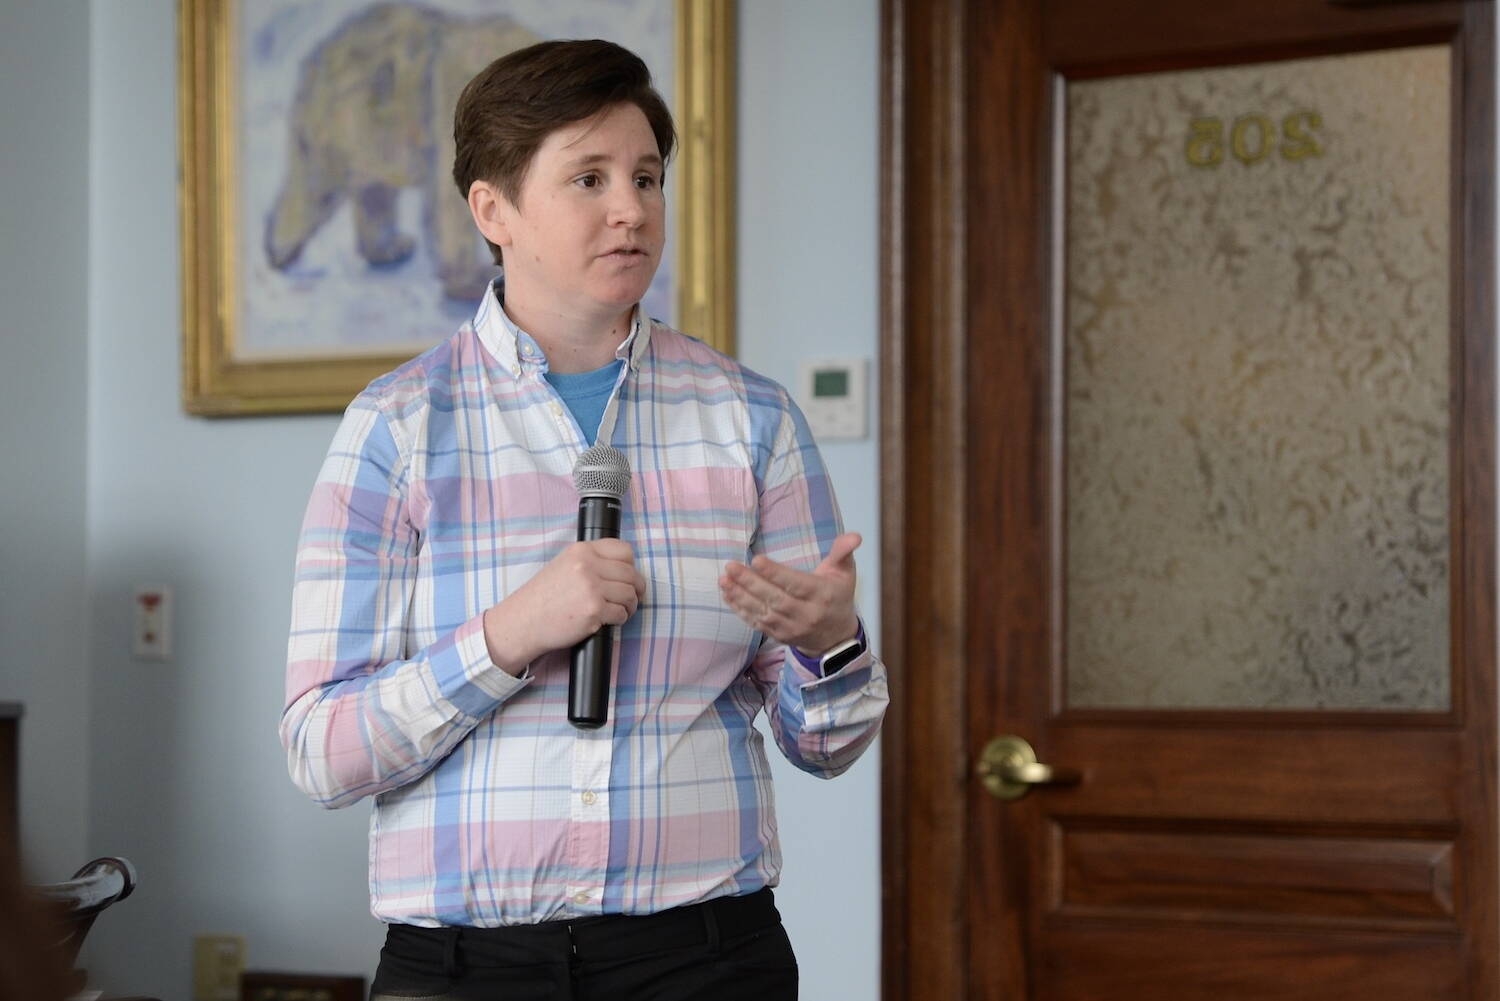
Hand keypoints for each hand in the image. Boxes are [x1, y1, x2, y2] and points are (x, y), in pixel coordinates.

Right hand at [483, 539, 646, 674]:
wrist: (523, 621)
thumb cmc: (542, 597)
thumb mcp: (564, 565)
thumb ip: (590, 561)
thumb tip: (622, 567)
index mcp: (582, 550)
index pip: (623, 550)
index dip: (631, 566)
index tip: (629, 576)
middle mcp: (588, 565)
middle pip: (630, 574)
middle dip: (636, 588)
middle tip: (632, 598)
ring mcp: (592, 588)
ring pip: (629, 594)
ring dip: (630, 605)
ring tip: (621, 610)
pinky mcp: (594, 610)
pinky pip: (621, 613)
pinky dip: (620, 619)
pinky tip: (609, 620)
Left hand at [719, 532, 861, 655]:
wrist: (835, 638)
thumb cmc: (837, 597)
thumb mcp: (845, 573)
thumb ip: (843, 552)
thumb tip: (854, 536)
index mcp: (822, 596)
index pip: (796, 584)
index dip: (776, 573)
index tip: (756, 560)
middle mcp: (806, 614)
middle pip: (775, 599)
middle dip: (751, 583)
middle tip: (731, 566)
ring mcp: (791, 628)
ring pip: (763, 612)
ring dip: (740, 595)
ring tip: (724, 579)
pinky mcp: (779, 636)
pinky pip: (756, 623)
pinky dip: (740, 609)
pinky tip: (727, 594)